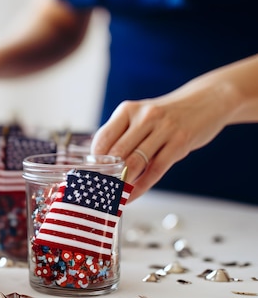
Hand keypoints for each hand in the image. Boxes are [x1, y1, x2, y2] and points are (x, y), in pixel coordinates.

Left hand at [91, 85, 230, 200]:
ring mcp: (164, 129)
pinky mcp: (180, 143)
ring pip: (136, 162)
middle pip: (118, 152)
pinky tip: (132, 195)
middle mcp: (145, 117)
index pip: (103, 138)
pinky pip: (156, 170)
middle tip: (99, 190)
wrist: (206, 101)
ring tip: (113, 196)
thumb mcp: (141, 117)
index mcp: (128, 110)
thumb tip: (100, 163)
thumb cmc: (167, 115)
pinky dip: (141, 186)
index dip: (95, 160)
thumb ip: (122, 135)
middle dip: (107, 175)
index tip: (90, 174)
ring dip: (122, 183)